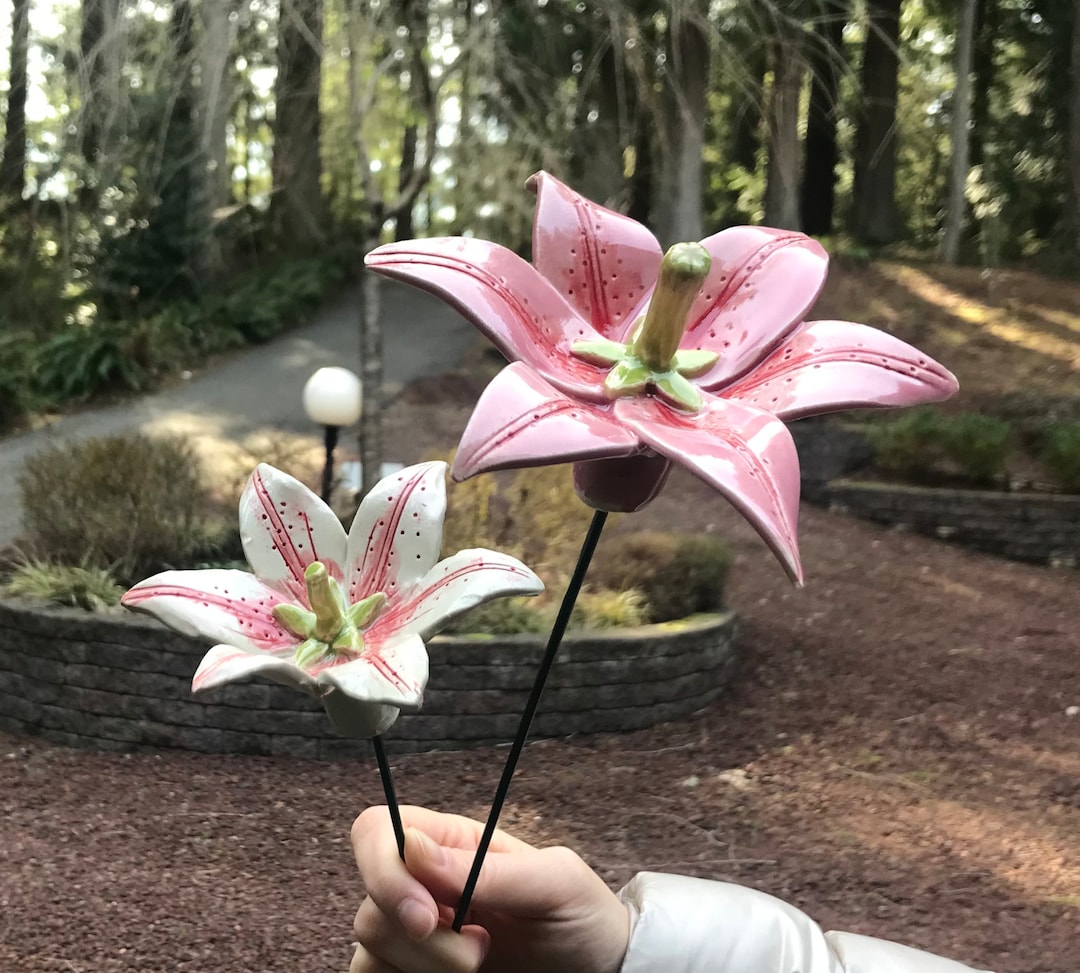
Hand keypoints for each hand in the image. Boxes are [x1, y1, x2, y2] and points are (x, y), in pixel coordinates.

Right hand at [349, 805, 629, 972]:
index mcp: (450, 846)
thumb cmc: (582, 918)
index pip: (375, 832)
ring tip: (480, 969)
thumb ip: (489, 869)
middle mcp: (422, 888)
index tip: (426, 916)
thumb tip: (414, 848)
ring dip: (424, 971)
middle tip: (481, 951)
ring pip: (369, 954)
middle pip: (370, 908)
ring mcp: (414, 939)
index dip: (383, 872)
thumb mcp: (556, 883)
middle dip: (424, 944)